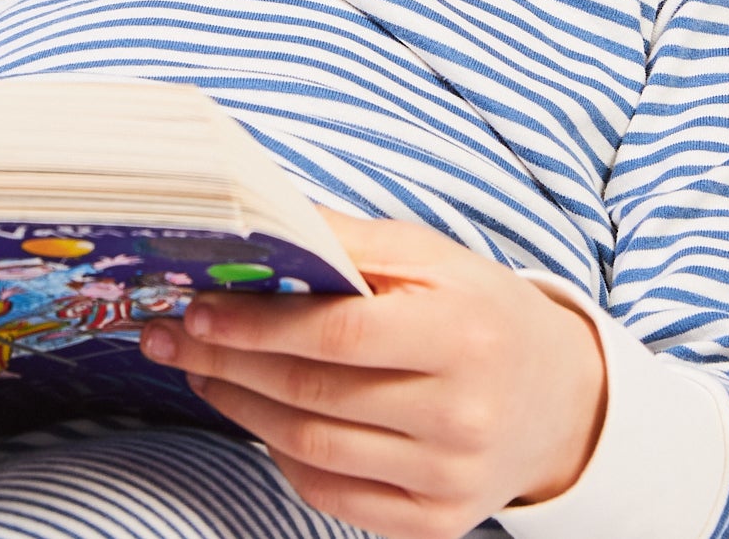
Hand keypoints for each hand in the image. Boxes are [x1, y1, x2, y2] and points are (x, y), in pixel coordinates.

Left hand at [139, 210, 606, 538]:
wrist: (557, 399)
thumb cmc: (479, 311)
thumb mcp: (431, 257)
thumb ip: (347, 241)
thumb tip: (260, 219)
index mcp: (462, 334)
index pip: (338, 334)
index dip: (258, 325)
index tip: (197, 310)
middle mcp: (461, 414)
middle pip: (314, 394)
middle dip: (228, 364)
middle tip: (171, 338)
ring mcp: (449, 477)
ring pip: (312, 447)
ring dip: (240, 408)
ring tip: (202, 372)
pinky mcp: (435, 522)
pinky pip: (333, 493)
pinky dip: (282, 455)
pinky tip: (258, 417)